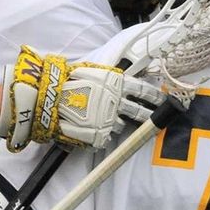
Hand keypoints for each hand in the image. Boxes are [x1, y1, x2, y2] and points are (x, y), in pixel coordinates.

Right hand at [0, 46, 167, 151]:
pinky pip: (104, 137)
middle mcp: (116, 102)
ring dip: (118, 125)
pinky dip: (101, 134)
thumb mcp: (89, 72)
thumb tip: (118, 83)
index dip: (154, 96)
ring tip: (111, 124)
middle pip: (139, 111)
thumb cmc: (65, 80)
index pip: (142, 90)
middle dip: (148, 114)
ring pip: (121, 126)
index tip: (163, 99)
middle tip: (153, 117)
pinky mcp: (98, 134)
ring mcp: (108, 120)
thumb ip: (106, 80)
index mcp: (116, 83)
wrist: (47, 97)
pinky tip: (93, 130)